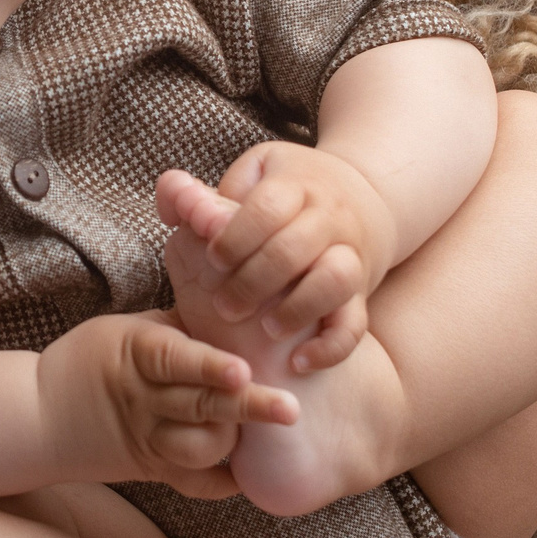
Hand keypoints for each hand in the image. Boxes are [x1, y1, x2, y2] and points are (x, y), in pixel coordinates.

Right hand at [38, 311, 298, 497]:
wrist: (39, 415)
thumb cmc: (91, 359)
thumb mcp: (127, 329)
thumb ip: (180, 327)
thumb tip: (238, 311)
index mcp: (135, 355)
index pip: (174, 361)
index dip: (209, 366)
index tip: (242, 370)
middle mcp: (143, 400)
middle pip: (199, 406)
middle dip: (248, 407)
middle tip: (290, 409)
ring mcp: (147, 439)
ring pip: (199, 447)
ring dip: (233, 438)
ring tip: (264, 426)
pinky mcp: (153, 469)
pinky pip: (194, 483)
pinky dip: (224, 479)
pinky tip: (250, 470)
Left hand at [155, 143, 397, 373]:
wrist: (365, 198)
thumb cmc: (288, 193)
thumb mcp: (253, 176)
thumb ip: (205, 191)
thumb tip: (171, 196)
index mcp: (295, 187)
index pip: (268, 206)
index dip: (236, 236)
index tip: (213, 259)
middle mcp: (327, 218)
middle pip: (295, 246)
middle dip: (253, 281)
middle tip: (224, 306)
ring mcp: (350, 254)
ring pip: (336, 278)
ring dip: (297, 309)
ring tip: (266, 329)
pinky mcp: (361, 293)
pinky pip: (356, 323)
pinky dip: (331, 346)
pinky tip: (299, 361)